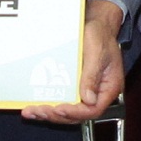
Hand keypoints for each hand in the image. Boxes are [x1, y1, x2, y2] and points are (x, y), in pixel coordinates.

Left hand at [24, 1, 125, 122]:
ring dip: (49, 114)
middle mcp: (96, 93)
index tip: (59, 109)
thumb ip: (92, 76)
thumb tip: (88, 99)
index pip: (93, 110)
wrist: (96, 24)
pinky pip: (62, 100)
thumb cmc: (100, 35)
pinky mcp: (73, 87)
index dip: (76, 113)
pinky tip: (33, 106)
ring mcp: (84, 91)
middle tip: (39, 111)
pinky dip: (48, 105)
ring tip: (31, 112)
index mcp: (108, 87)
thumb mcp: (97, 52)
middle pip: (78, 115)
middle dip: (57, 115)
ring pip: (68, 111)